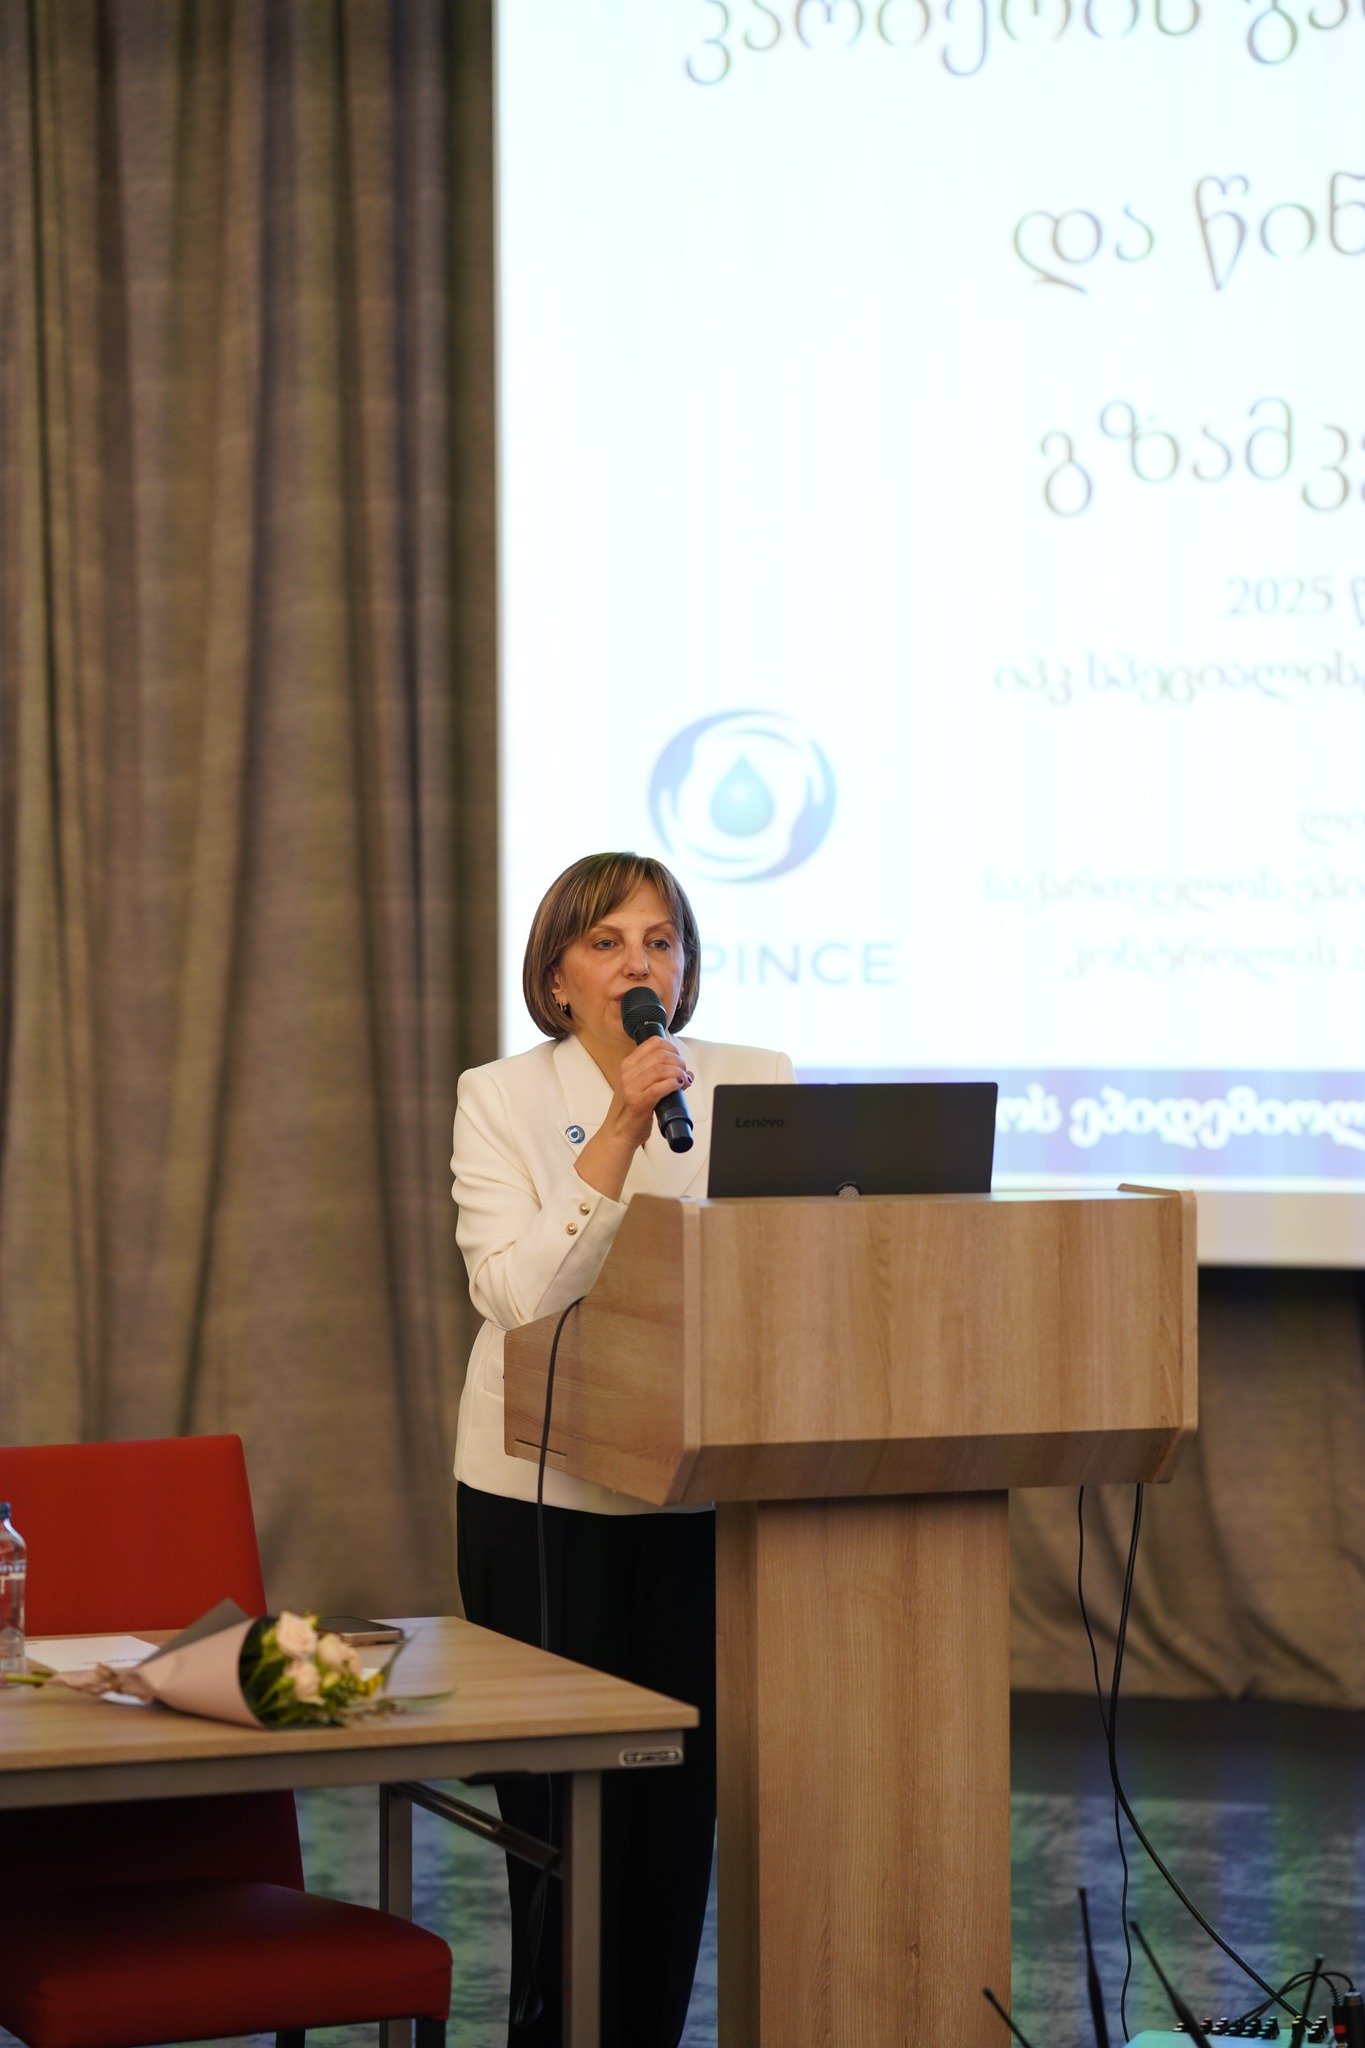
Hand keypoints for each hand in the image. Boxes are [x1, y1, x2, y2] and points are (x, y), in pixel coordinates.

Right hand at [574, 1037, 694, 1199]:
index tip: (679, 1058)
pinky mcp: (639, 1102)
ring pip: (661, 1069)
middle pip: (660, 1055)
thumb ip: (659, 1077)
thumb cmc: (631, 1110)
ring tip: (684, 1080)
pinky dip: (673, 1084)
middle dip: (678, 1061)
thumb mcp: (639, 1087)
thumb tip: (687, 1073)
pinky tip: (678, 1086)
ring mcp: (632, 1088)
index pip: (653, 1043)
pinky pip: (659, 1087)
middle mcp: (628, 1073)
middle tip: (684, 1072)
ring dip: (678, 1072)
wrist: (618, 1133)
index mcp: (628, 1065)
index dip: (672, 1047)